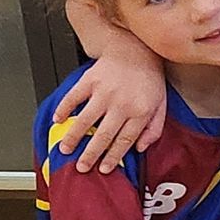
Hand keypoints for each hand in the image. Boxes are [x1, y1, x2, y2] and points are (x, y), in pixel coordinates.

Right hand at [52, 55, 169, 172]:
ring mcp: (104, 92)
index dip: (113, 157)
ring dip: (74, 137)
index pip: (124, 141)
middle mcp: (121, 104)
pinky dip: (64, 109)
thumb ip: (153, 129)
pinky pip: (74, 97)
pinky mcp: (90, 80)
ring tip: (65, 149)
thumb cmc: (149, 79)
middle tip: (81, 167)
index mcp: (140, 112)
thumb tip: (140, 148)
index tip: (104, 169)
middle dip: (91, 154)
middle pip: (103, 135)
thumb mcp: (161, 105)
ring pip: (86, 120)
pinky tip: (58, 120)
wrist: (136, 50)